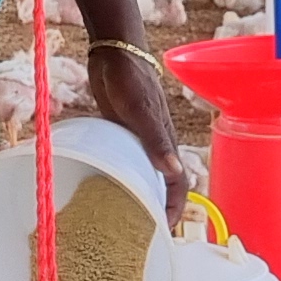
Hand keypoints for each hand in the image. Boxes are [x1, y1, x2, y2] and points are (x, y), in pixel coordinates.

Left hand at [87, 40, 190, 225]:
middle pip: (162, 182)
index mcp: (166, 140)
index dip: (174, 208)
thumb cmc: (128, 77)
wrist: (113, 49)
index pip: (178, 183)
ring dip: (138, 194)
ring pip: (143, 173)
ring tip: (121, 216)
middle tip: (140, 231)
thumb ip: (156, 139)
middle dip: (157, 207)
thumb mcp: (140, 109)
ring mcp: (138, 137)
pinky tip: (102, 185)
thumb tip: (174, 172)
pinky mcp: (120, 130)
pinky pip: (125, 160)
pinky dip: (120, 176)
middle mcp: (155, 143)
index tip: (163, 231)